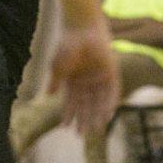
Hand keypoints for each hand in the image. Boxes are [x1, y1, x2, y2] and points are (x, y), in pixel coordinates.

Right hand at [49, 21, 119, 135]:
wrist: (83, 27)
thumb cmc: (68, 44)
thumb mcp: (58, 64)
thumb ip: (55, 79)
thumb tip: (49, 95)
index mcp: (72, 82)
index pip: (71, 103)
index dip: (68, 115)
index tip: (65, 128)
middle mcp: (86, 83)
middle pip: (85, 106)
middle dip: (83, 120)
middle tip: (81, 135)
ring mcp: (99, 79)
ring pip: (98, 102)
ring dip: (96, 116)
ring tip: (95, 130)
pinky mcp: (111, 73)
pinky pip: (112, 92)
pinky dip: (110, 104)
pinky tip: (107, 115)